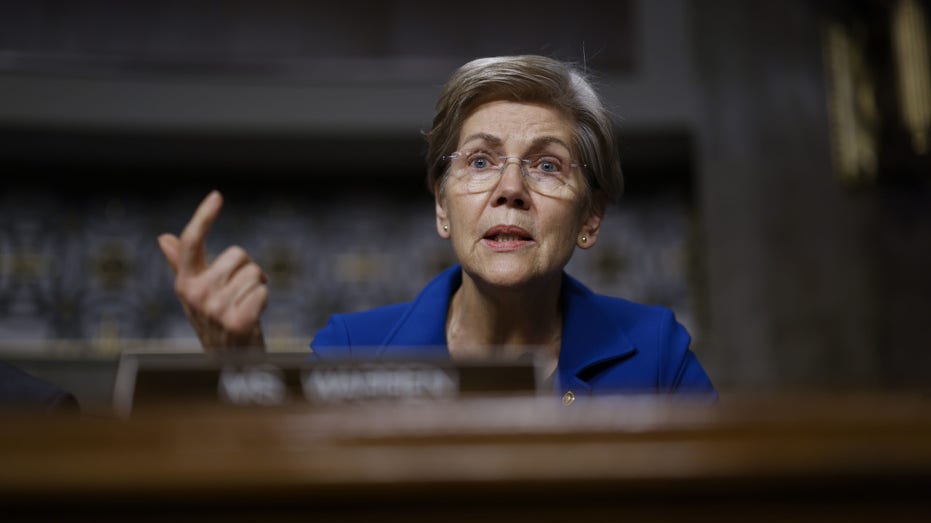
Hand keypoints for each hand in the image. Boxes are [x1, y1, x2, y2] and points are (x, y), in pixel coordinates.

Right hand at [157, 191, 267, 350]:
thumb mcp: (196, 293)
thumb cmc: (216, 322)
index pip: (191, 243)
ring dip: (258, 287)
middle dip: (248, 269)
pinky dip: (264, 300)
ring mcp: (216, 309)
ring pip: (255, 272)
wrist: (229, 362)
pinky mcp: (238, 322)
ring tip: (246, 306)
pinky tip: (253, 316)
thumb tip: (163, 238)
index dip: (203, 217)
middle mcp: (196, 295)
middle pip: (239, 254)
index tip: (217, 195)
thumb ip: (181, 264)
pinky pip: (263, 291)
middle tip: (240, 293)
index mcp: (185, 283)